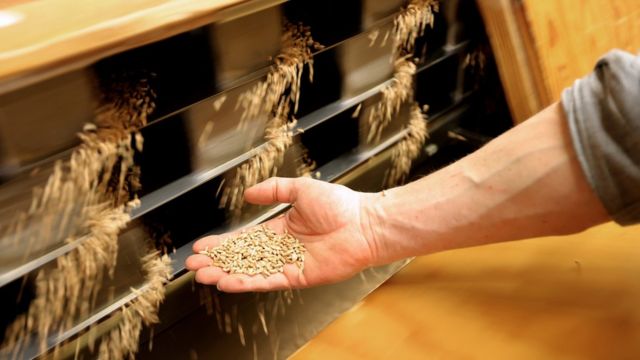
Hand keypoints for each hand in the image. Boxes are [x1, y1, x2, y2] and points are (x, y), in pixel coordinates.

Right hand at [185, 177, 378, 291]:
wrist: (364, 222)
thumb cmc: (339, 204)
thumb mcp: (300, 188)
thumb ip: (274, 190)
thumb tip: (249, 193)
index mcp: (281, 230)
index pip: (245, 239)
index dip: (223, 243)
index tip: (203, 245)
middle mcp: (282, 249)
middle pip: (242, 258)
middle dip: (217, 262)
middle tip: (194, 264)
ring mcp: (289, 264)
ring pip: (251, 272)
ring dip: (226, 274)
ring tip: (204, 275)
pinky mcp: (299, 277)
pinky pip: (269, 281)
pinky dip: (248, 282)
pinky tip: (229, 281)